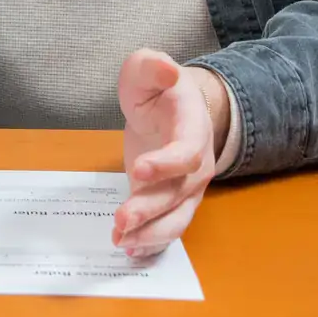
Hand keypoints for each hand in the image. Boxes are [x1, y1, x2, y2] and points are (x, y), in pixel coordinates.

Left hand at [114, 49, 224, 257]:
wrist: (174, 107)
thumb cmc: (159, 89)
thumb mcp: (147, 69)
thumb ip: (152, 66)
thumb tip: (164, 68)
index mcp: (192, 128)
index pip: (186, 152)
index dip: (166, 164)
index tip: (138, 170)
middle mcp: (196, 164)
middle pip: (179, 193)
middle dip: (151, 209)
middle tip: (121, 220)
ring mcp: (186, 187)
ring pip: (177, 217)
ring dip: (151, 233)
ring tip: (122, 242)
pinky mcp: (171, 200)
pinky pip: (169, 226)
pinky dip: (153, 241)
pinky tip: (131, 249)